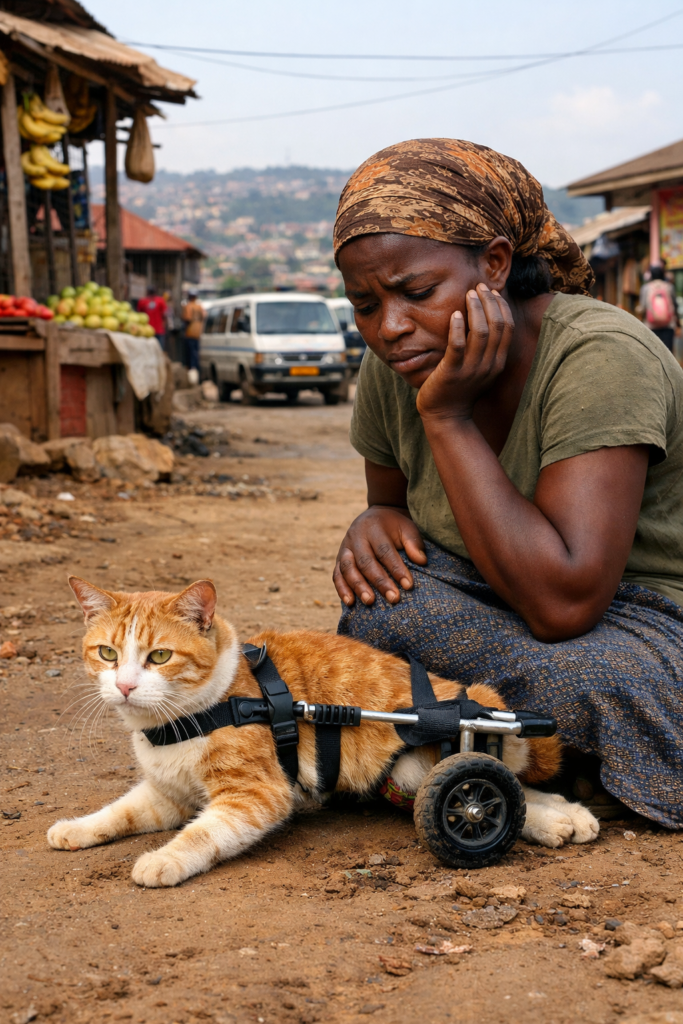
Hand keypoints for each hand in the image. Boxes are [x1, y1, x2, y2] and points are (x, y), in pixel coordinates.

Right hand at [333, 506, 426, 605]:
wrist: (375, 517)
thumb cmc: (394, 527)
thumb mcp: (407, 528)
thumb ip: (413, 543)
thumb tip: (421, 561)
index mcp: (374, 528)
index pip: (385, 551)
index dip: (396, 568)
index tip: (408, 585)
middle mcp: (356, 537)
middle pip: (365, 562)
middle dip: (379, 582)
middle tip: (393, 598)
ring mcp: (345, 548)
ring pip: (348, 569)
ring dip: (358, 587)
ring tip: (370, 602)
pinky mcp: (338, 559)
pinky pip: (337, 575)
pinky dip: (342, 589)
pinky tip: (350, 603)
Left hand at [416, 284, 514, 420]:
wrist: (446, 416)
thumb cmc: (461, 389)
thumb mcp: (480, 368)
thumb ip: (486, 348)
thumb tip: (487, 319)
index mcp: (498, 362)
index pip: (507, 328)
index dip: (501, 306)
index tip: (492, 291)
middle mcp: (488, 365)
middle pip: (497, 326)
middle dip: (490, 302)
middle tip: (479, 287)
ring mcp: (471, 369)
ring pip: (480, 332)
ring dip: (476, 310)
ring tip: (469, 294)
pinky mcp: (452, 372)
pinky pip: (458, 346)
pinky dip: (458, 328)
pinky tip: (455, 314)